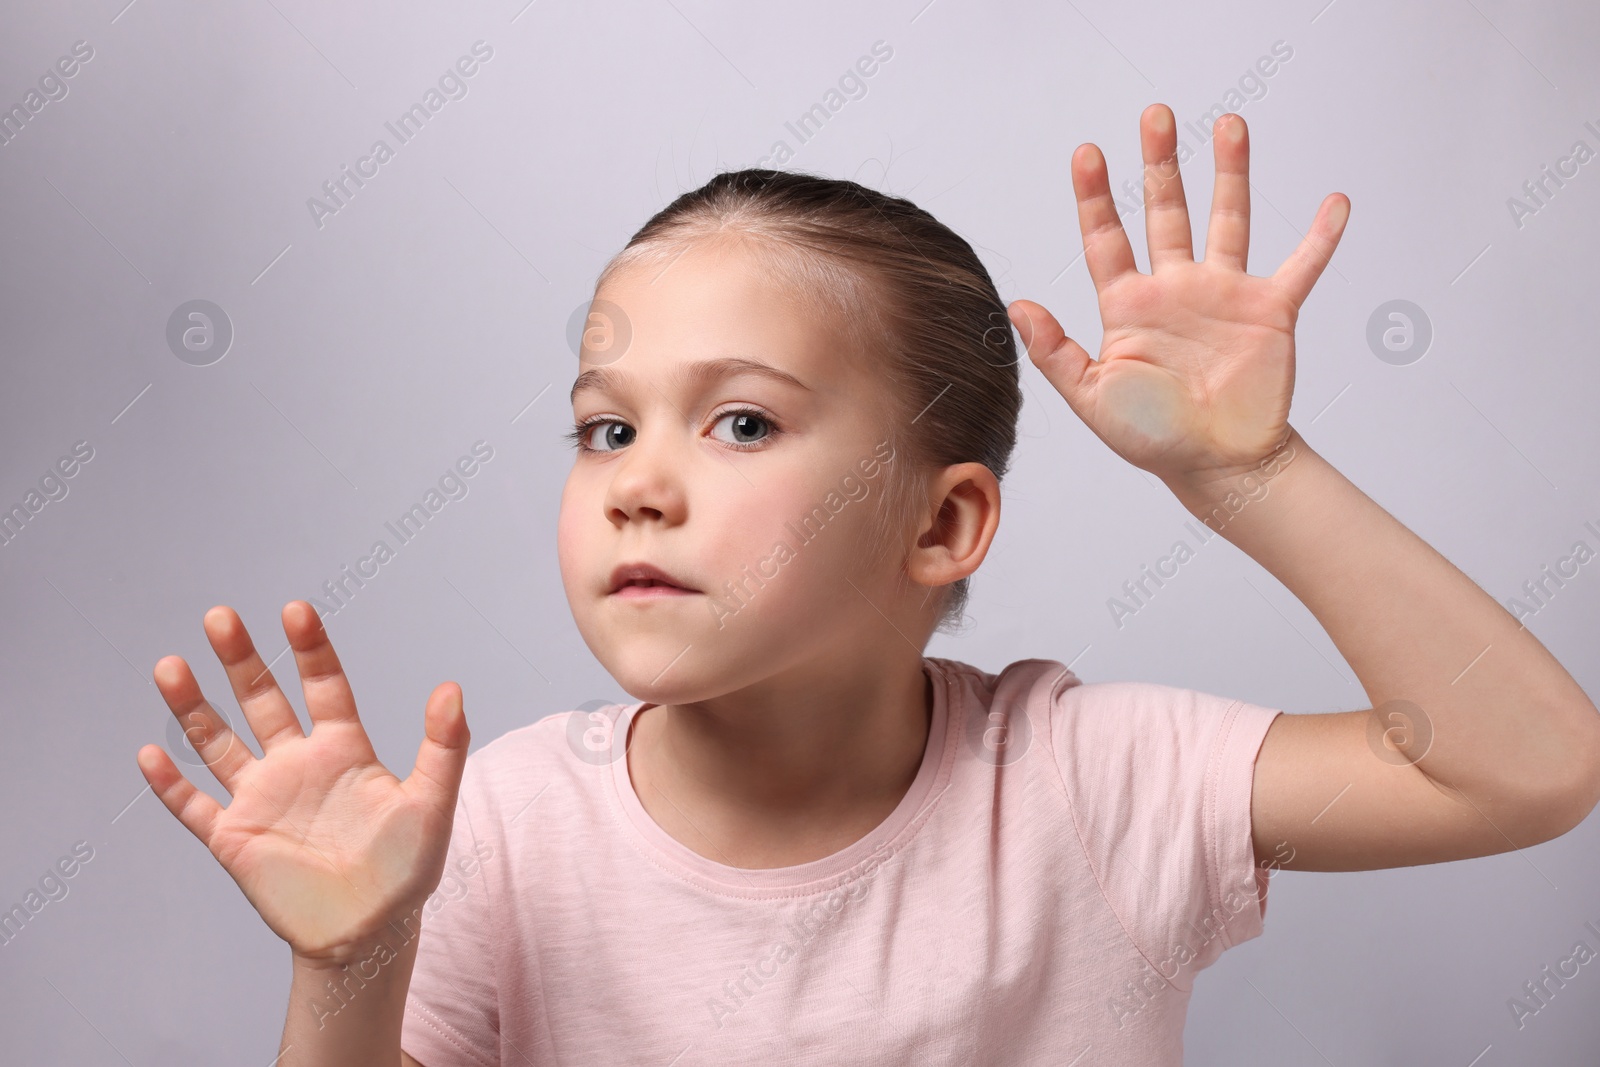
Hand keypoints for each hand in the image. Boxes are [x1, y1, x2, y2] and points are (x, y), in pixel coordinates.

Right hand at [137, 602, 469, 965]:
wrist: (370, 933)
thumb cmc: (406, 869)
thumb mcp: (431, 803)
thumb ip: (443, 746)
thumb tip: (452, 688)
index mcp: (343, 749)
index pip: (324, 686)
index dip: (310, 649)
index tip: (295, 610)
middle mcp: (297, 764)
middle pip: (262, 700)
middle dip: (241, 660)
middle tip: (220, 616)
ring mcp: (262, 799)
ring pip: (218, 743)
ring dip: (193, 708)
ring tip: (170, 667)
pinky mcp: (234, 838)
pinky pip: (194, 807)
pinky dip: (170, 784)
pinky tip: (149, 754)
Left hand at [1008, 103, 1349, 487]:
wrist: (1219, 467)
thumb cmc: (1153, 437)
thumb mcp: (1092, 398)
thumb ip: (1056, 352)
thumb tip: (1017, 305)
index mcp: (1128, 306)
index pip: (1106, 239)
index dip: (1095, 196)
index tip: (1086, 152)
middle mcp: (1175, 290)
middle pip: (1166, 211)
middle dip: (1160, 163)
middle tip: (1155, 115)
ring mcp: (1224, 296)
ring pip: (1228, 220)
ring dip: (1230, 173)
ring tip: (1230, 125)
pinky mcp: (1270, 311)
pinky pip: (1301, 266)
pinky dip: (1321, 237)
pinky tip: (1335, 202)